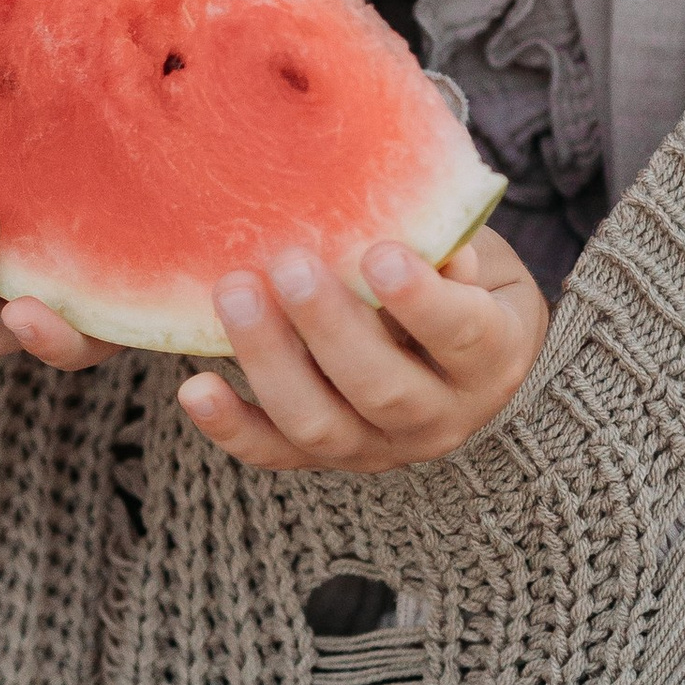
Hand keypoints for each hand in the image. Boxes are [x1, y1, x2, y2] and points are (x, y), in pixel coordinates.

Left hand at [179, 228, 546, 472]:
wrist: (469, 359)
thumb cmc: (465, 285)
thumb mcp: (480, 259)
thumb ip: (451, 247)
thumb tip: (413, 225)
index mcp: (491, 359)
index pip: (461, 335)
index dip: (422, 300)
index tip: (380, 253)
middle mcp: (441, 418)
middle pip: (382, 388)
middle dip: (329, 326)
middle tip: (288, 263)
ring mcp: (381, 449)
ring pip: (321, 425)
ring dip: (271, 362)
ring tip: (234, 295)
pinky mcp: (327, 459)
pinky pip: (273, 453)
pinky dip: (231, 426)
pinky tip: (194, 387)